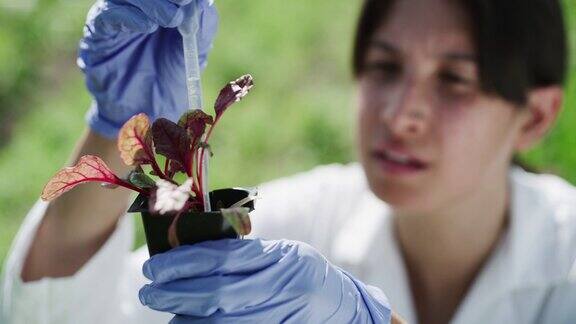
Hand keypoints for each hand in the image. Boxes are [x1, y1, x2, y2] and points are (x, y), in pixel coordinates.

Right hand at [78, 0, 217, 138]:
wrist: (145, 114)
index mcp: (160, 10)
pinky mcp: (97, 34)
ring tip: (172, 19)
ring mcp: (115, 19)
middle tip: (185, 2)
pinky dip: (129, 17)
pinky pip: (107, 16)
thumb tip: (205, 3)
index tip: (196, 0)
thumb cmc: (169, 84)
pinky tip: (147, 27)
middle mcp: (135, 10)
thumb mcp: (193, 55)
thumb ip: (201, 28)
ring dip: (152, 4)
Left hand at [139, 239, 391, 322]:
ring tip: (167, 314)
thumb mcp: (282, 255)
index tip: (155, 267)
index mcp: (283, 257)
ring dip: (188, 319)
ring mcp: (284, 315)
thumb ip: (245, 256)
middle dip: (177, 293)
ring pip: (225, 321)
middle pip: (219, 293)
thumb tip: (192, 256)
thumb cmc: (306, 276)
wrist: (346, 309)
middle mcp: (285, 286)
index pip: (224, 258)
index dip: (185, 263)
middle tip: (148, 292)